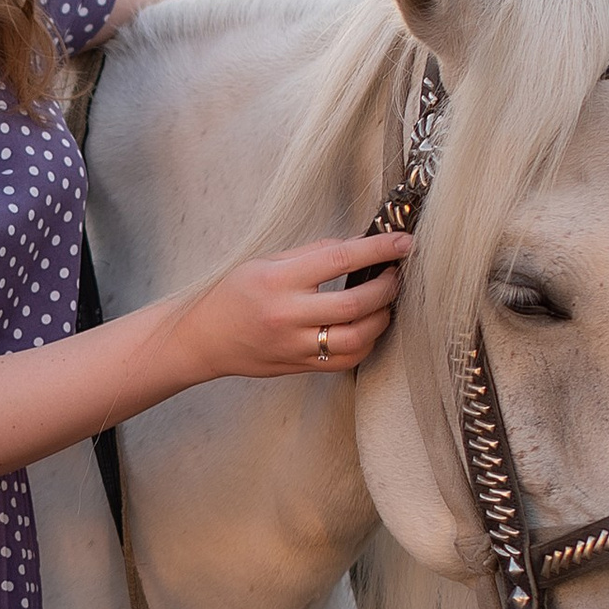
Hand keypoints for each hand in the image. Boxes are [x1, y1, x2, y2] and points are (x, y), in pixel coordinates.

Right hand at [171, 233, 410, 381]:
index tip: (403, 241)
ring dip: (381, 318)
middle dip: (386, 287)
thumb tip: (358, 244)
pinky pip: (345, 361)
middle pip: (354, 304)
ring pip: (356, 339)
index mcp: (277, 280)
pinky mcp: (299, 366)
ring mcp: (293, 346)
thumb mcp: (266, 261)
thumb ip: (313, 253)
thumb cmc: (234, 294)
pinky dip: (366, 343)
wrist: (205, 338)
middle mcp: (287, 315)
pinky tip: (368, 327)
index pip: (339, 259)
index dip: (378, 249)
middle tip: (396, 274)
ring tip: (386, 302)